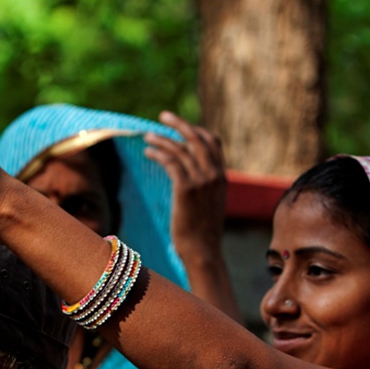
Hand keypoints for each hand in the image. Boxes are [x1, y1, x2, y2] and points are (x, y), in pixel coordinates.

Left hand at [144, 112, 240, 321]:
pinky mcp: (186, 189)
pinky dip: (159, 153)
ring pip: (181, 149)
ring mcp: (202, 181)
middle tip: (163, 116)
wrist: (203, 252)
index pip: (213, 143)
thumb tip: (190, 182)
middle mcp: (214, 175)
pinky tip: (148, 153)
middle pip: (197, 138)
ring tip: (148, 137)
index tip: (180, 128)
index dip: (196, 131)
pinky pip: (171, 162)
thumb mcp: (209, 206)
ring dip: (163, 139)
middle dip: (179, 124)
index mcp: (221, 177)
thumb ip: (205, 189)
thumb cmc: (202, 234)